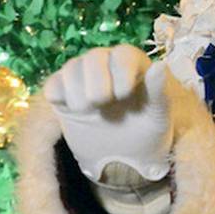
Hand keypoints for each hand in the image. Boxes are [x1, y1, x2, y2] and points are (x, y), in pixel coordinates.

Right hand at [44, 44, 174, 182]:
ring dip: (77, 91)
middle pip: (93, 57)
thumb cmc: (146, 133)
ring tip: (87, 112)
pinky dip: (57, 95)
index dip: (121, 72)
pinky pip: (53, 84)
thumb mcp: (158, 117)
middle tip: (100, 104)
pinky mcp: (63, 93)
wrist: (123, 159)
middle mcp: (106, 64)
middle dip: (96, 82)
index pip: (122, 54)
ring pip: (71, 68)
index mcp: (132, 66)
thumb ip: (159, 91)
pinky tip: (70, 110)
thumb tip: (161, 65)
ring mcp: (82, 77)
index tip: (123, 96)